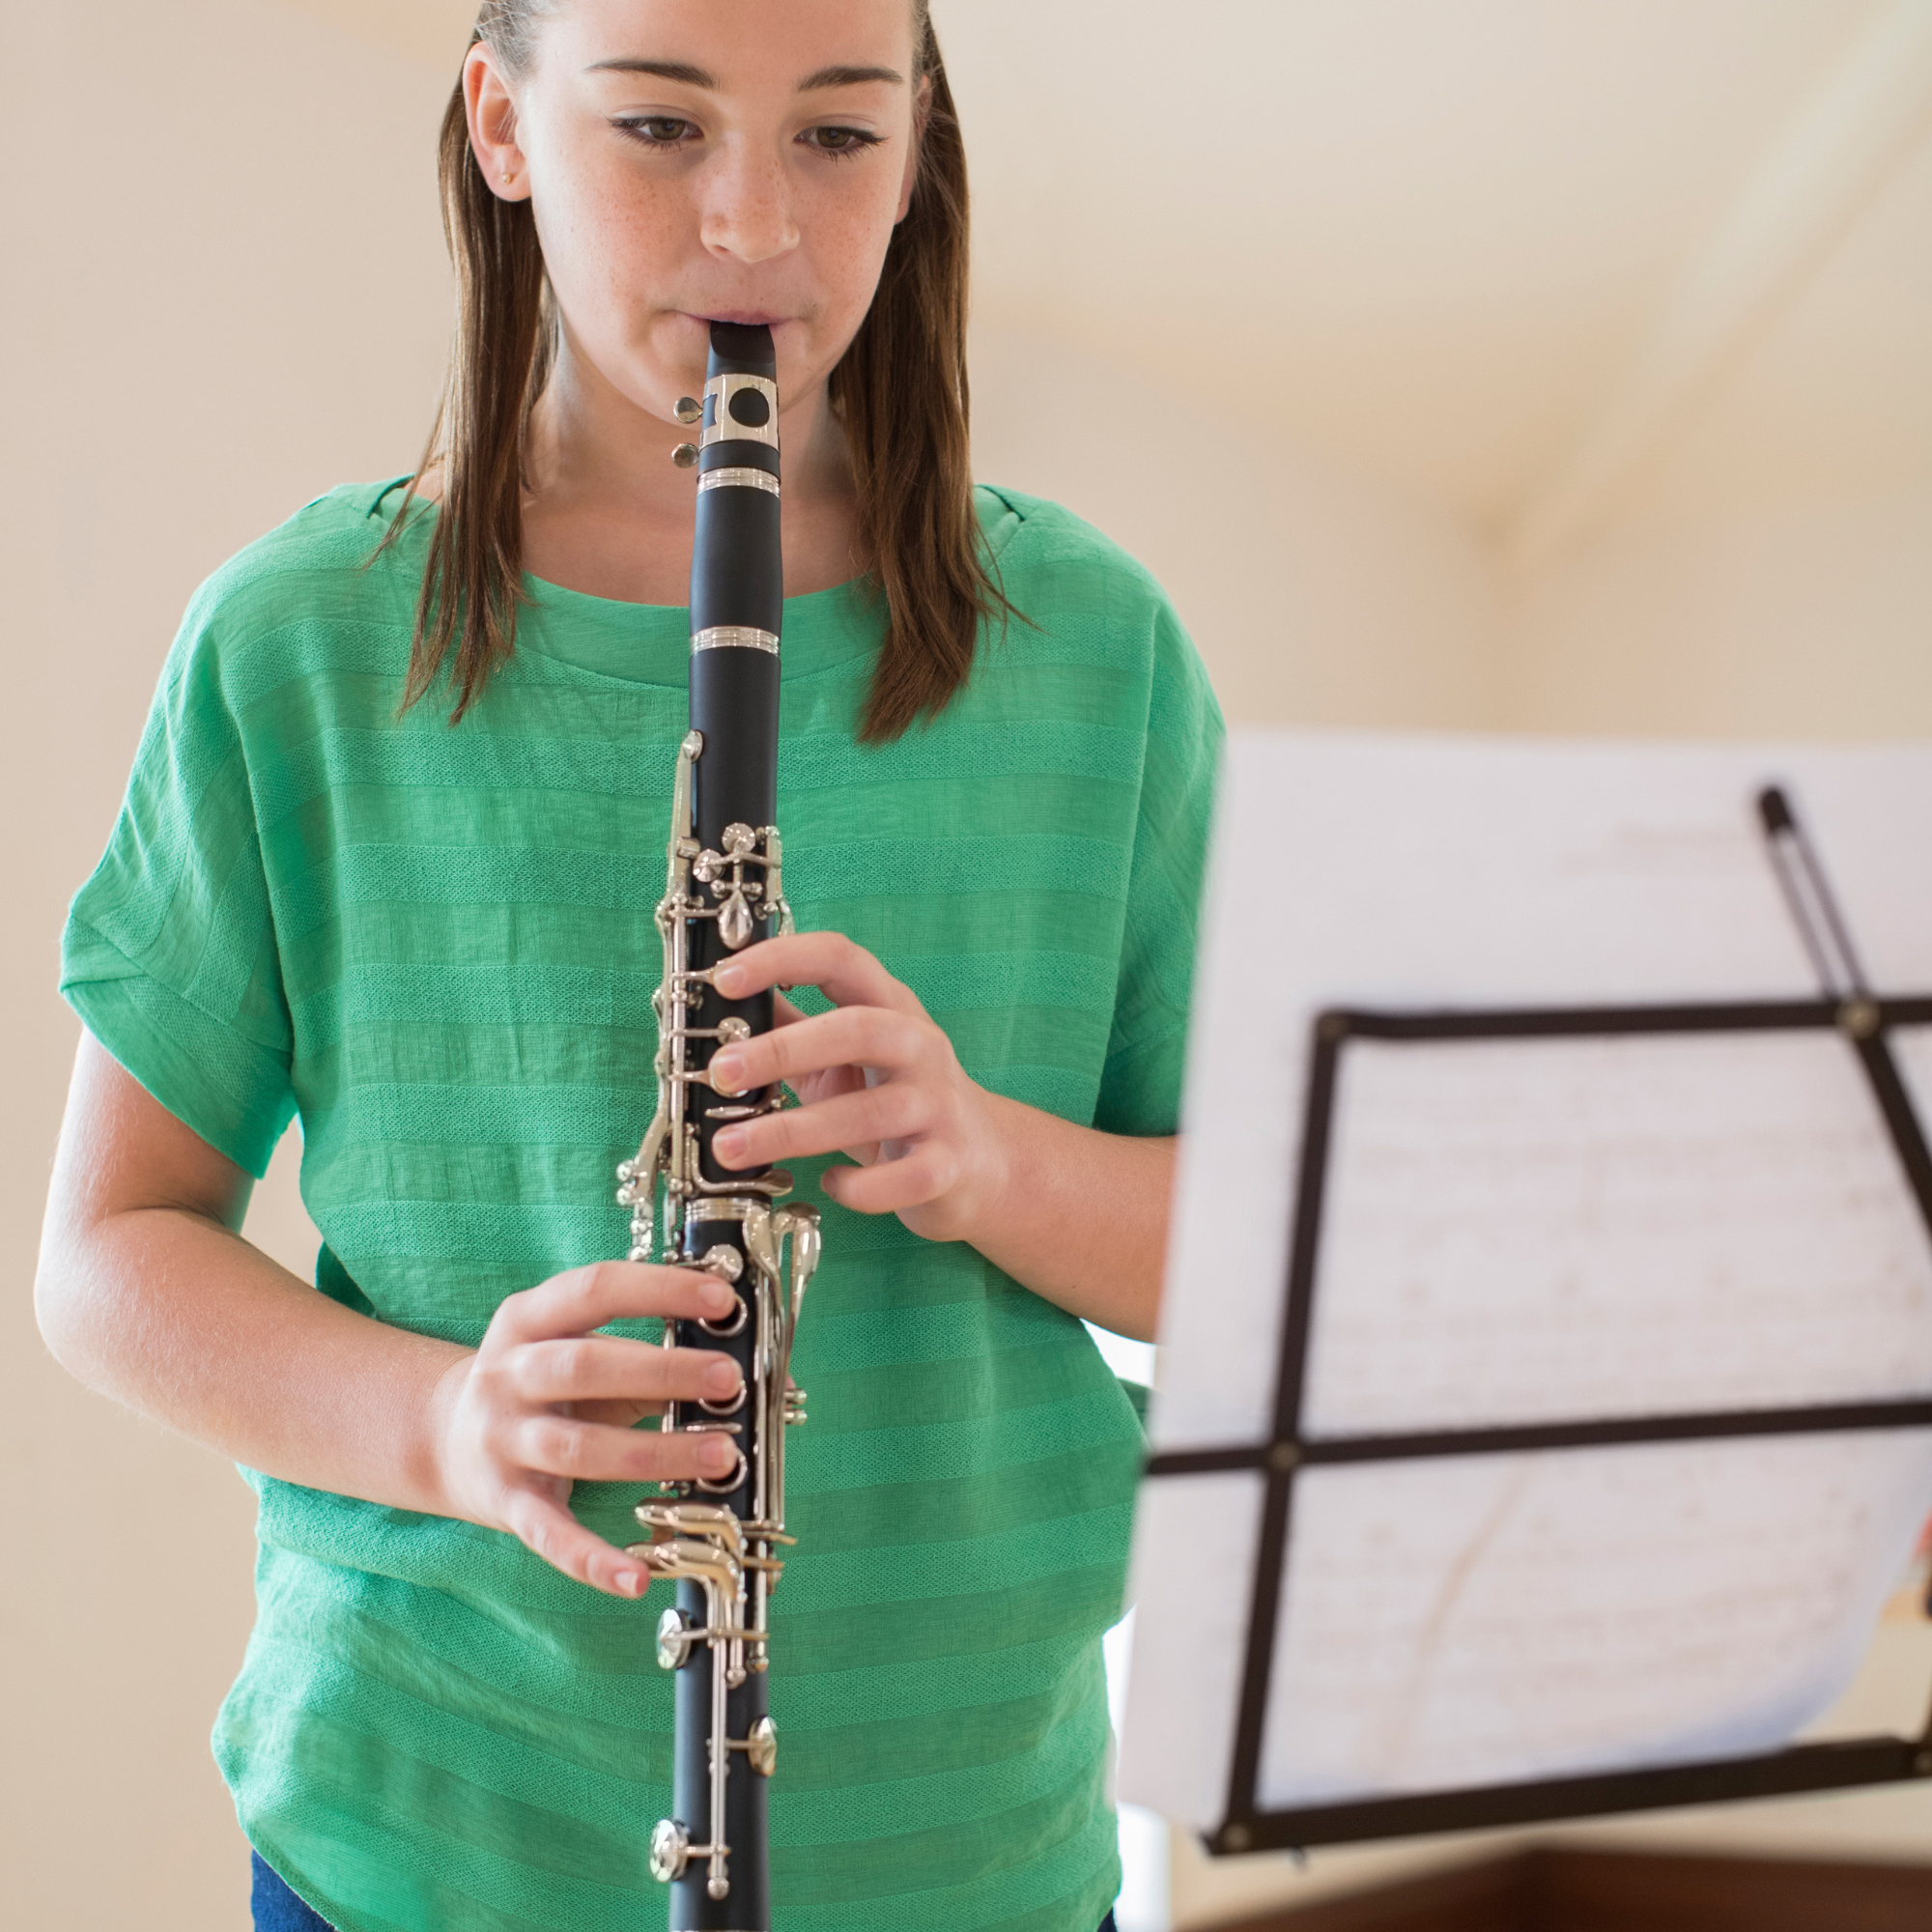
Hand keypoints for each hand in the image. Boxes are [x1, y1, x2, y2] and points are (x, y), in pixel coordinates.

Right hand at [430, 1261, 745, 1597]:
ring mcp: (503, 1441)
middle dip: (664, 1372)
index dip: (660, 1290)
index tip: (723, 1300)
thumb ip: (658, 1356)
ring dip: (656, 1453)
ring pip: (580, 1448)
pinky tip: (636, 1578)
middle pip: (585, 1367)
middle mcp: (508, 1375)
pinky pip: (550, 1535)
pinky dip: (593, 1559)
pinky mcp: (506, 1503)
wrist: (443, 1438)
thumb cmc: (544, 1384)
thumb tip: (766, 1376)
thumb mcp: (582, 1350)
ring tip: (723, 1456)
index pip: (596, 1289)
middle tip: (729, 1379)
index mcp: (530, 1318)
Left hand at [705, 932, 1008, 1243]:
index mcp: (889, 1006)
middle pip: (857, 1029)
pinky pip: (900, 1180)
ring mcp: (938, 1106)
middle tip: (721, 1072)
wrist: (981, 1162)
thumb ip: (790, 1023)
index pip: (840, 960)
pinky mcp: (947, 1166)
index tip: (724, 978)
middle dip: (781, 1050)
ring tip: (732, 1148)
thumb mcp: (843, 1053)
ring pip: (870, 1113)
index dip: (781, 958)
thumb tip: (721, 1002)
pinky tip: (827, 1185)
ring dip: (793, 1131)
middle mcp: (919, 1047)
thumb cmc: (895, 1099)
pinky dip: (857, 1188)